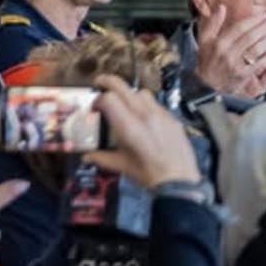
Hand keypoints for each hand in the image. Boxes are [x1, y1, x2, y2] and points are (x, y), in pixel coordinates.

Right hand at [85, 76, 202, 188]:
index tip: (95, 107)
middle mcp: (146, 116)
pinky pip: (157, 104)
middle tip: (100, 84)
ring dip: (130, 95)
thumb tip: (85, 156)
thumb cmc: (148, 175)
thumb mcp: (122, 166)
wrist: (180, 183)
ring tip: (125, 105)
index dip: (98, 99)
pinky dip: (147, 105)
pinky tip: (146, 118)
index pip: (109, 98)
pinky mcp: (174, 120)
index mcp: (130, 127)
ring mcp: (162, 116)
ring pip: (142, 93)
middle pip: (124, 87)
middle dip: (108, 82)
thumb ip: (101, 157)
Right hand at [194, 4, 265, 98]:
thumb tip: (222, 7)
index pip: (239, 28)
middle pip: (250, 37)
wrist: (207, 84)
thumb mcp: (205, 40)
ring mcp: (236, 65)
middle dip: (265, 27)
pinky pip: (260, 64)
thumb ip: (213, 23)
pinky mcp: (244, 76)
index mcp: (219, 42)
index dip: (253, 21)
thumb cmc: (208, 59)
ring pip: (257, 50)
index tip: (264, 15)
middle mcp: (227, 53)